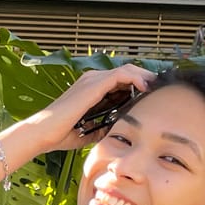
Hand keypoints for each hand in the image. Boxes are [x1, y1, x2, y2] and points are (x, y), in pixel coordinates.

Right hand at [30, 63, 159, 154]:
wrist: (44, 133)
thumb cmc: (61, 134)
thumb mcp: (89, 131)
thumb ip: (104, 127)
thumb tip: (118, 131)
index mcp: (92, 89)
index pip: (121, 81)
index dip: (138, 85)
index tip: (152, 95)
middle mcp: (93, 80)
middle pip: (127, 72)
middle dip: (145, 79)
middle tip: (160, 89)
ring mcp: (93, 80)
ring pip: (127, 70)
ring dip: (144, 77)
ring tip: (157, 87)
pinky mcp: (94, 84)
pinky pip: (121, 75)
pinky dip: (136, 79)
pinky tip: (146, 89)